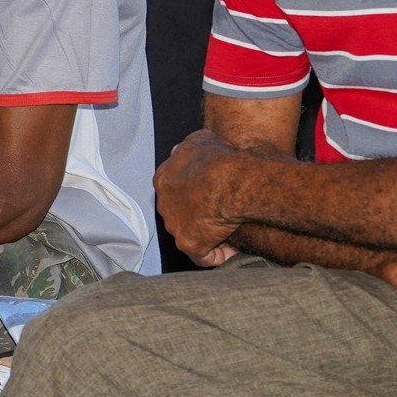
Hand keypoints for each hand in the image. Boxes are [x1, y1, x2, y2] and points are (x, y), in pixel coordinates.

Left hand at [155, 129, 243, 265]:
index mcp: (164, 179)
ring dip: (208, 236)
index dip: (195, 195)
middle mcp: (164, 204)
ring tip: (231, 234)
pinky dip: (218, 256)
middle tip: (221, 215)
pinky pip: (203, 256)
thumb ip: (190, 147)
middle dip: (198, 216)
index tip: (211, 196)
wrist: (229, 180)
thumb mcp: (201, 140)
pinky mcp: (189, 244)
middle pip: (180, 214)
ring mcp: (174, 226)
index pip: (176, 190)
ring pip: (191, 235)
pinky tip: (233, 252)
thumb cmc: (219, 158)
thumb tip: (191, 148)